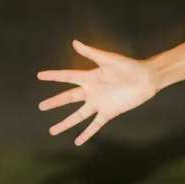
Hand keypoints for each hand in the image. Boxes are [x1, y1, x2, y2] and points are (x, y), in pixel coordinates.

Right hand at [37, 40, 157, 145]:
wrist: (145, 79)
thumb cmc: (127, 66)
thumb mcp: (108, 59)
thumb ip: (91, 53)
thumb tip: (75, 42)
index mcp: (89, 76)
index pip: (67, 76)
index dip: (53, 76)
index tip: (39, 76)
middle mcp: (91, 91)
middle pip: (68, 98)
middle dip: (54, 102)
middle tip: (41, 106)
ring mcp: (98, 103)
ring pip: (77, 115)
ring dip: (65, 123)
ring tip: (52, 131)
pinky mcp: (108, 112)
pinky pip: (95, 125)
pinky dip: (86, 133)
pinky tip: (77, 141)